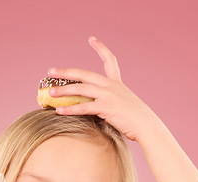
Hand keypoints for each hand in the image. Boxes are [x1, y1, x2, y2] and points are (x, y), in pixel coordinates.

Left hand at [47, 36, 161, 142]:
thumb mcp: (124, 106)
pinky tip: (59, 110)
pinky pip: (84, 107)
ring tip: (50, 92)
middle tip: (51, 71)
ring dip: (63, 90)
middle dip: (66, 72)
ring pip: (81, 89)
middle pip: (84, 74)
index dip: (100, 48)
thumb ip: (111, 103)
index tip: (92, 38)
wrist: (148, 127)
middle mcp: (112, 86)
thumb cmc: (137, 121)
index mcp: (117, 84)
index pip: (110, 60)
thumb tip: (97, 109)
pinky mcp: (106, 108)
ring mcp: (109, 95)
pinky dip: (70, 109)